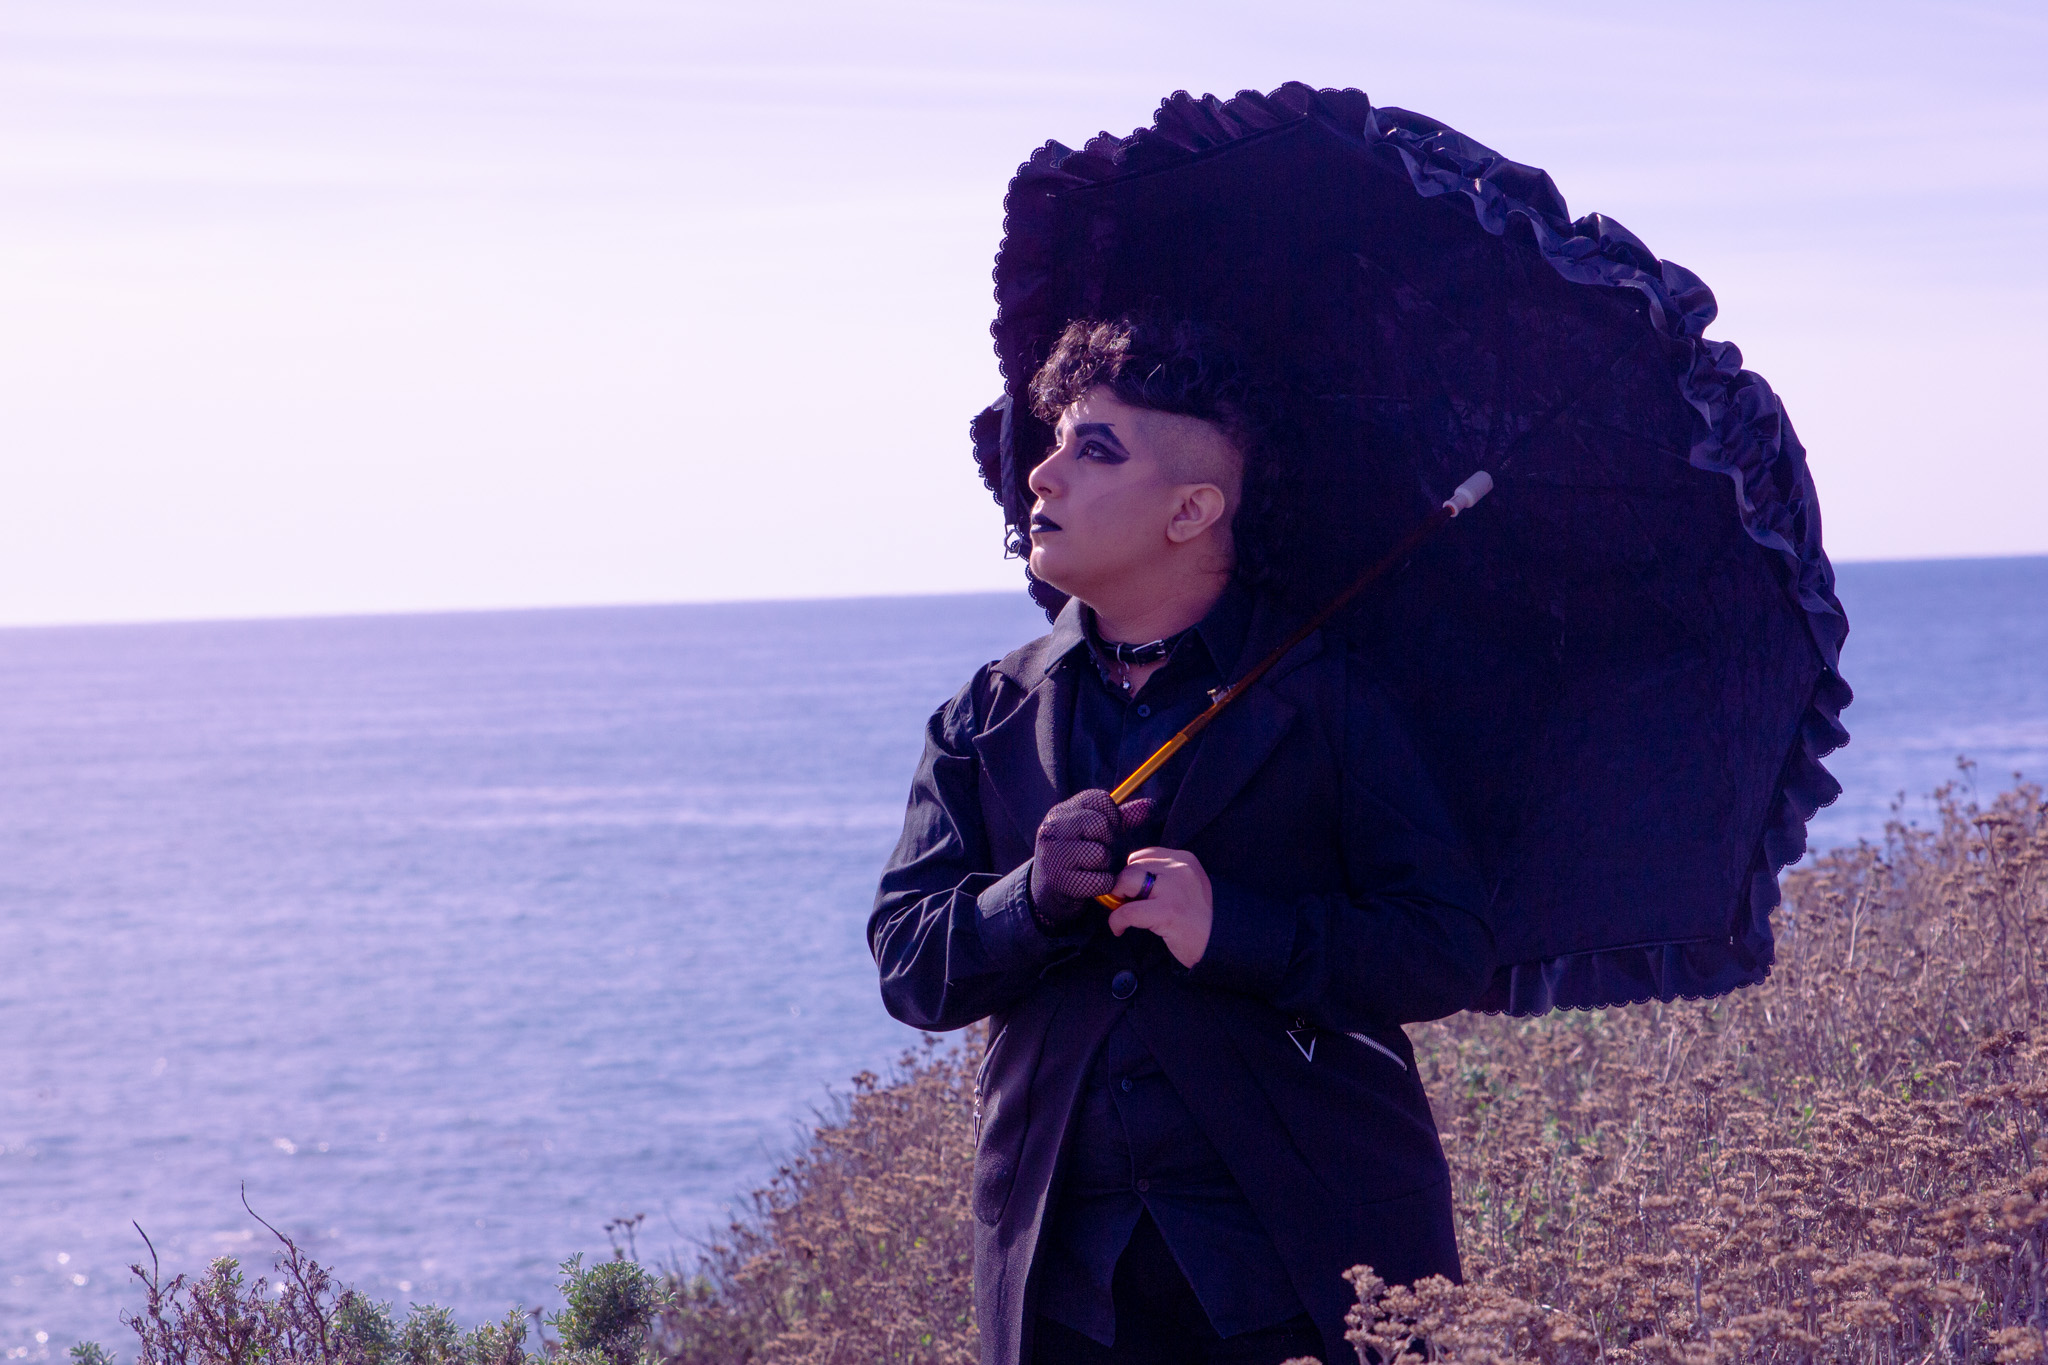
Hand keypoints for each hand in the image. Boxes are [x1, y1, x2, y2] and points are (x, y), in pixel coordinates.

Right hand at [1029, 789, 1157, 928]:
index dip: (1112, 817)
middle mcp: (1053, 828)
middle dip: (1109, 841)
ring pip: (1100, 853)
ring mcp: (1053, 854)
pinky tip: (1093, 882)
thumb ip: (1123, 817)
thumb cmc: (1080, 854)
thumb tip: (1150, 805)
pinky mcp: (1060, 881)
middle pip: (1101, 825)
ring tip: (1094, 867)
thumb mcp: (1097, 832)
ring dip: (1105, 865)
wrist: (1051, 889)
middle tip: (1100, 851)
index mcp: (1062, 810)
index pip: (1101, 800)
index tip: (1104, 831)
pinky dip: (1103, 884)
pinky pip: (1099, 880)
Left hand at [1108, 847, 1211, 967]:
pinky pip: (1128, 911)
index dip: (1131, 874)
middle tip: (1124, 905)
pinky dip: (1117, 921)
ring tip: (1123, 915)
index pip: (1143, 855)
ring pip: (1126, 882)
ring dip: (1118, 899)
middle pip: (1132, 867)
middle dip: (1122, 887)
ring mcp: (1174, 888)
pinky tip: (1120, 929)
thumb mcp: (1185, 886)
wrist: (1223, 944)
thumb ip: (1161, 877)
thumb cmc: (1199, 919)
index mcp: (1184, 859)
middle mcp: (1180, 868)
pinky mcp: (1168, 911)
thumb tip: (1122, 883)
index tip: (1130, 891)